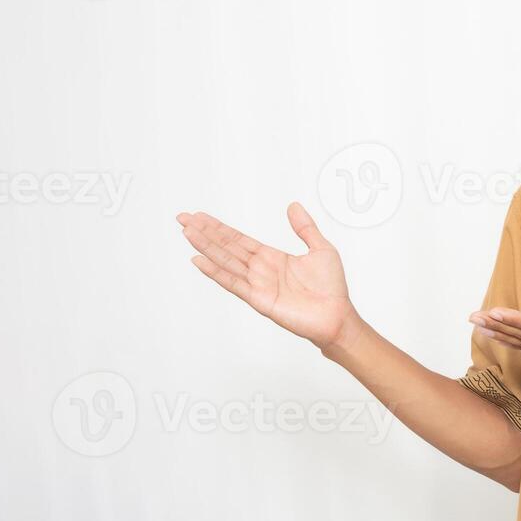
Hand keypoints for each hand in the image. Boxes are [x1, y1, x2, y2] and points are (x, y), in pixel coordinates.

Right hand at [177, 202, 361, 352]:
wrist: (337, 315)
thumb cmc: (331, 288)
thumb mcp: (321, 249)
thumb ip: (305, 228)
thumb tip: (293, 205)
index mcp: (272, 257)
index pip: (238, 239)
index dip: (219, 227)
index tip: (200, 216)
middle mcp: (260, 269)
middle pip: (226, 247)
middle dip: (205, 232)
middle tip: (183, 218)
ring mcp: (257, 284)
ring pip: (226, 261)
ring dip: (206, 247)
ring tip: (187, 232)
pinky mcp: (259, 299)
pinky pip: (233, 283)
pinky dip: (215, 272)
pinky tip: (199, 261)